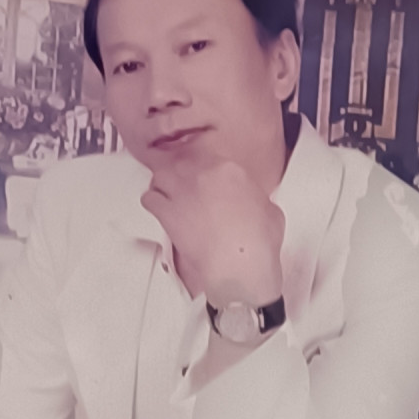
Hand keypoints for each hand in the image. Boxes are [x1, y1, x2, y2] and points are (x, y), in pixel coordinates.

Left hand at [141, 156, 284, 306]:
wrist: (239, 264)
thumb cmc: (256, 243)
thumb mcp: (269, 211)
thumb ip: (255, 198)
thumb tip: (254, 202)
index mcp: (229, 170)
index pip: (208, 153)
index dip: (202, 165)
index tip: (203, 174)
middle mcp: (202, 174)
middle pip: (182, 160)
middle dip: (182, 171)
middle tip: (185, 184)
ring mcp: (182, 191)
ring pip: (162, 174)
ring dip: (164, 183)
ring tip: (169, 193)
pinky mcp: (167, 212)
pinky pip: (149, 198)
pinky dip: (152, 202)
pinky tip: (160, 209)